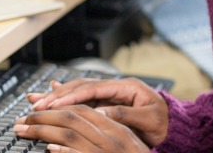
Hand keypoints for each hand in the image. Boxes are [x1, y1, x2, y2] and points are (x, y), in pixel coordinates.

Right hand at [27, 78, 169, 147]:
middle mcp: (115, 87)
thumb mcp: (147, 119)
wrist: (176, 125)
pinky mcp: (108, 103)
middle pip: (80, 87)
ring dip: (57, 96)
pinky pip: (83, 99)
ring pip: (78, 92)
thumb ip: (124, 113)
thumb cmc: (164, 123)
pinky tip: (52, 96)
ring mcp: (110, 94)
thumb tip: (100, 111)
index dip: (71, 95)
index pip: (92, 88)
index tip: (54, 103)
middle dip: (57, 95)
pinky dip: (66, 99)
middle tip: (36, 103)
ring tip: (36, 99)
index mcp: (125, 87)